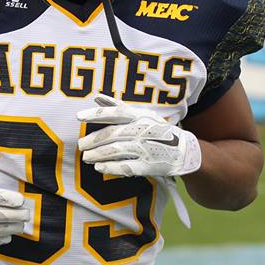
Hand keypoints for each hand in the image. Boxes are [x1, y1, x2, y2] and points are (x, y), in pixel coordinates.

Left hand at [77, 94, 201, 177]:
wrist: (185, 151)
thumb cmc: (158, 130)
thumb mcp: (142, 114)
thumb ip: (118, 106)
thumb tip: (96, 96)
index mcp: (141, 116)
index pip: (116, 112)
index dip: (97, 114)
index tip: (79, 117)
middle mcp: (143, 130)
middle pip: (113, 134)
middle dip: (93, 140)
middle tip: (81, 145)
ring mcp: (147, 147)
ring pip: (117, 150)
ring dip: (98, 154)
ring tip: (86, 158)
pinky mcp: (150, 165)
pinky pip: (127, 166)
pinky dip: (111, 167)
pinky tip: (99, 168)